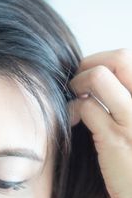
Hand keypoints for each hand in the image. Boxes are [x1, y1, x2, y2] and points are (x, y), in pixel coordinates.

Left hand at [69, 48, 131, 197]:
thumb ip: (127, 105)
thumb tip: (99, 85)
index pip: (129, 58)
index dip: (103, 62)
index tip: (91, 79)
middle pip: (118, 58)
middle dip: (88, 64)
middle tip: (77, 84)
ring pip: (99, 76)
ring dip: (77, 84)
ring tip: (74, 101)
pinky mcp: (115, 139)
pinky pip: (86, 107)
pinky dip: (71, 109)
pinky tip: (70, 121)